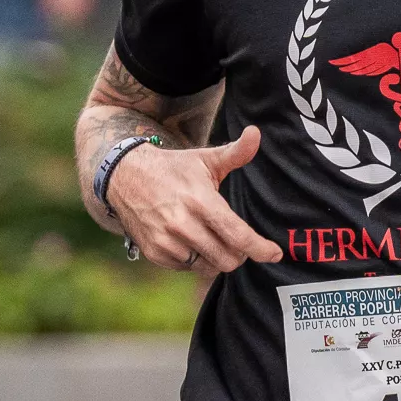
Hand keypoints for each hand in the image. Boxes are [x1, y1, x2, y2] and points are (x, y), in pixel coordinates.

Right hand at [104, 125, 283, 273]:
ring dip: (218, 258)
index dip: (259, 248)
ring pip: (208, 266)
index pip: (236, 233)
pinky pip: (188, 268)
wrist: (125, 177)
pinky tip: (193, 242)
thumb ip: (235, 152)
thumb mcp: (204, 159)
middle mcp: (182, 224)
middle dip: (240, 254)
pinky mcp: (155, 253)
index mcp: (199, 200)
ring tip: (215, 239)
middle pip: (226, 258)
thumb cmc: (173, 169)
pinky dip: (196, 260)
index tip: (275, 253)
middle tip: (239, 243)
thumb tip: (256, 133)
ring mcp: (166, 241)